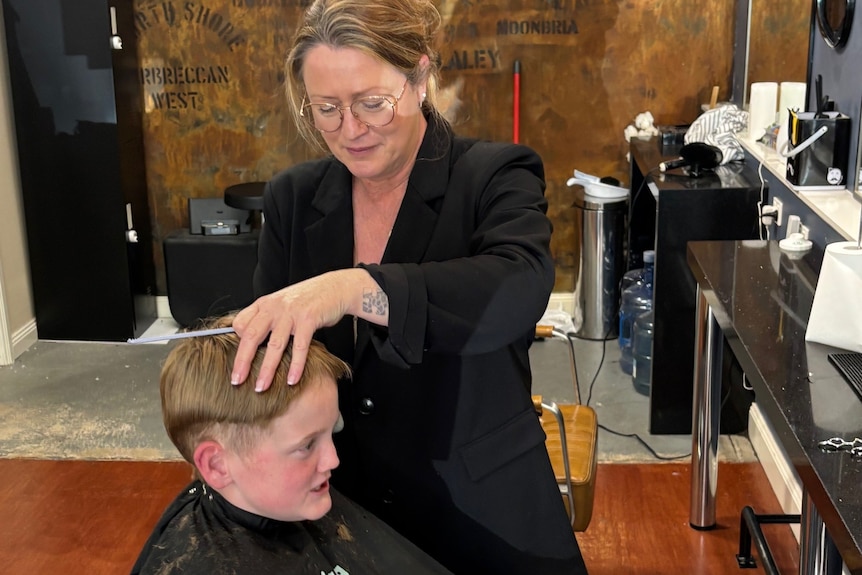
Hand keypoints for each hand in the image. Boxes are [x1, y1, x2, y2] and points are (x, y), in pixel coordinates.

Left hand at [231, 269, 385, 391]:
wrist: (336, 287)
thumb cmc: (308, 299)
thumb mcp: (282, 304)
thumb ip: (267, 318)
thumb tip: (252, 341)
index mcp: (264, 304)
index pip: (240, 324)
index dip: (237, 343)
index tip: (238, 360)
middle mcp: (274, 307)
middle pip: (251, 336)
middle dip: (242, 362)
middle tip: (236, 381)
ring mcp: (291, 312)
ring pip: (275, 345)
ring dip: (267, 369)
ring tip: (261, 387)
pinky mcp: (309, 319)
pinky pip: (300, 347)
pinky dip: (296, 365)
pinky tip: (291, 380)